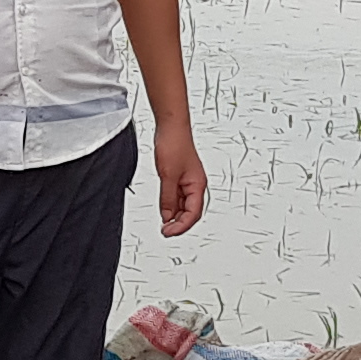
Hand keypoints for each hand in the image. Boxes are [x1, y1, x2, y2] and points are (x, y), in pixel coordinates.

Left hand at [153, 120, 208, 236]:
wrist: (170, 126)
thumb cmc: (174, 144)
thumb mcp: (168, 175)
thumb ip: (167, 198)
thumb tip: (166, 216)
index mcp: (198, 185)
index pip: (193, 214)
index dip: (181, 226)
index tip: (168, 233)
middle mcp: (195, 185)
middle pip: (190, 212)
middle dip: (179, 224)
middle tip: (165, 231)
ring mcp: (187, 181)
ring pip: (183, 205)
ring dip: (174, 215)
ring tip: (163, 224)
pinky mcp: (179, 177)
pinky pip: (176, 196)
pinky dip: (170, 205)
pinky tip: (163, 210)